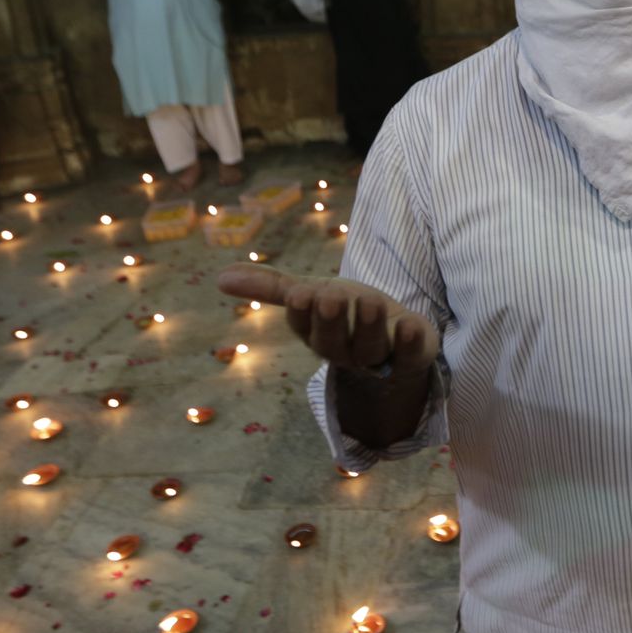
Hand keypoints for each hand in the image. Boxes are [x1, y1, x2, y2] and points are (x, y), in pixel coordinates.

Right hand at [216, 266, 438, 379]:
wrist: (397, 336)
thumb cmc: (347, 312)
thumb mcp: (312, 293)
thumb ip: (271, 287)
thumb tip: (219, 277)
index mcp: (318, 335)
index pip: (304, 328)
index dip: (302, 313)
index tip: (299, 294)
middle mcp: (347, 349)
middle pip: (333, 343)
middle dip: (329, 321)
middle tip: (328, 297)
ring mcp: (381, 355)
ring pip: (370, 348)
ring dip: (367, 326)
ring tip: (368, 301)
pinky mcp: (412, 353)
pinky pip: (410, 352)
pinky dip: (408, 341)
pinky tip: (407, 326)